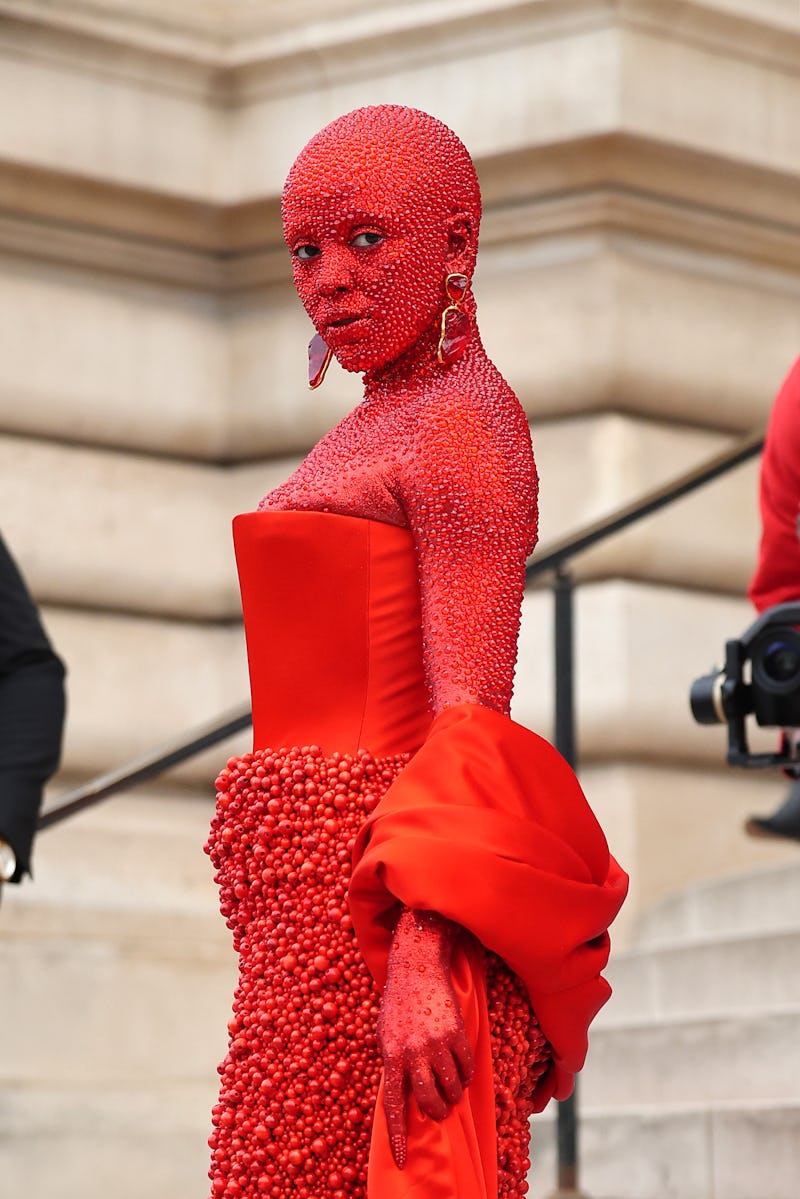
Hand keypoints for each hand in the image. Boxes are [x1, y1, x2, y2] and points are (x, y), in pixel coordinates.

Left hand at [377, 909, 474, 1168]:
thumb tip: (403, 1097)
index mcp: (392, 1056)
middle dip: (437, 1112)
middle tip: (439, 1110)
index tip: (401, 1160)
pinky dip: (465, 1075)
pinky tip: (460, 1068)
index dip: (398, 1135)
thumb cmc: (399, 1005)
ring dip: (454, 1094)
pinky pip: (467, 1068)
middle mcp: (413, 1052)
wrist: (418, 968)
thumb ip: (394, 1066)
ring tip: (450, 1086)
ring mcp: (436, 1043)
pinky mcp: (456, 1033)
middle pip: (429, 1102)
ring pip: (452, 1088)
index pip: (394, 1106)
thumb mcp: (385, 1036)